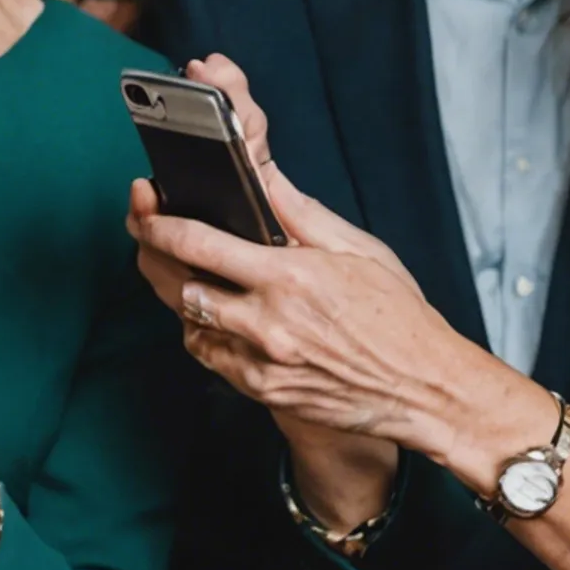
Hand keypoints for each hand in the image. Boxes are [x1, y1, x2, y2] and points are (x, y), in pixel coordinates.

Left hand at [129, 158, 515, 468]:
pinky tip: (214, 316)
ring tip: (184, 272)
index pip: (200, 244)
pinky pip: (210, 358)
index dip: (160, 225)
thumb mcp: (359, 251)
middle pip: (181, 286)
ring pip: (189, 324)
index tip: (146, 211)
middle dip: (157, 257)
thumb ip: (302, 214)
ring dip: (180, 297)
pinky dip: (203, 334)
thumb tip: (264, 177)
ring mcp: (261, 362)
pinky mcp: (262, 391)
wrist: (423, 389)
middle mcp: (267, 323)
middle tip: (150, 237)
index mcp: (288, 278)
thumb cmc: (399, 318)